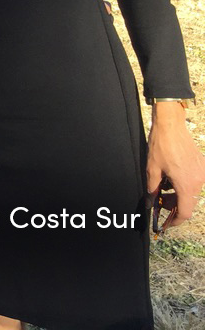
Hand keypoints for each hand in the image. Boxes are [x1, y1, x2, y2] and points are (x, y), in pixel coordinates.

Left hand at [146, 102, 204, 232]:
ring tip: (163, 188)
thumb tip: (150, 202)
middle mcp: (198, 182)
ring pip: (191, 192)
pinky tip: (171, 177)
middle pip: (188, 203)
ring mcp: (202, 173)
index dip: (175, 221)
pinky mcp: (202, 165)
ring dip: (178, 194)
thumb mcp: (152, 169)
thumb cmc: (161, 146)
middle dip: (174, 206)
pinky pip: (194, 181)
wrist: (171, 125)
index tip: (167, 224)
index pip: (185, 213)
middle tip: (159, 202)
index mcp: (186, 185)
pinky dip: (183, 184)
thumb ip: (152, 188)